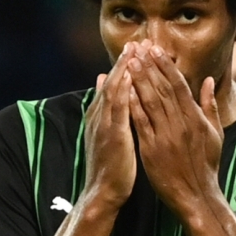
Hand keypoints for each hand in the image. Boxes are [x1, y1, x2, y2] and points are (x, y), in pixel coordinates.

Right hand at [82, 50, 138, 210]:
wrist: (103, 192)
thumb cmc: (111, 168)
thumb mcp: (108, 137)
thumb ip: (108, 114)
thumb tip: (105, 90)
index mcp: (101, 117)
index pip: (111, 86)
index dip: (122, 67)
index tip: (133, 50)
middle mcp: (100, 117)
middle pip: (111, 82)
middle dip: (123, 62)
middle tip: (134, 42)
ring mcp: (104, 124)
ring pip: (113, 90)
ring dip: (123, 70)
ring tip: (133, 51)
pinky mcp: (112, 135)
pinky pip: (118, 108)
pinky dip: (123, 90)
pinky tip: (130, 77)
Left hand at [125, 46, 223, 219]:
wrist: (196, 195)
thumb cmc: (206, 166)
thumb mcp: (216, 134)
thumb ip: (210, 106)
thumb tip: (209, 81)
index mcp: (195, 118)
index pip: (179, 85)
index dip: (166, 66)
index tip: (156, 50)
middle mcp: (181, 123)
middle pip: (163, 89)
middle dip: (149, 66)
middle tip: (139, 48)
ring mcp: (165, 136)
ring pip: (151, 102)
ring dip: (139, 80)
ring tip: (129, 62)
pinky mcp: (152, 149)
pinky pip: (141, 123)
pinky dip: (133, 106)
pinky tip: (124, 92)